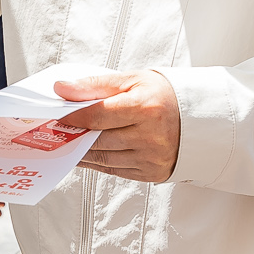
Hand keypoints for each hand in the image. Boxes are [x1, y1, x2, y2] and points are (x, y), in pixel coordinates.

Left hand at [58, 69, 181, 183]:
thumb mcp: (132, 80)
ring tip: (67, 141)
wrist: (199, 118)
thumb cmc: (163, 95)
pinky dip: (96, 162)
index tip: (55, 117)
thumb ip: (95, 85)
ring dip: (81, 152)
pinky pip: (114, 170)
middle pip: (98, 140)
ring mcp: (152, 158)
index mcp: (146, 108)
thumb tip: (62, 89)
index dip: (72, 118)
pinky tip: (85, 153)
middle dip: (73, 136)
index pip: (98, 116)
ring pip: (104, 158)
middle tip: (54, 131)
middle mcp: (151, 136)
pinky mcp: (152, 173)